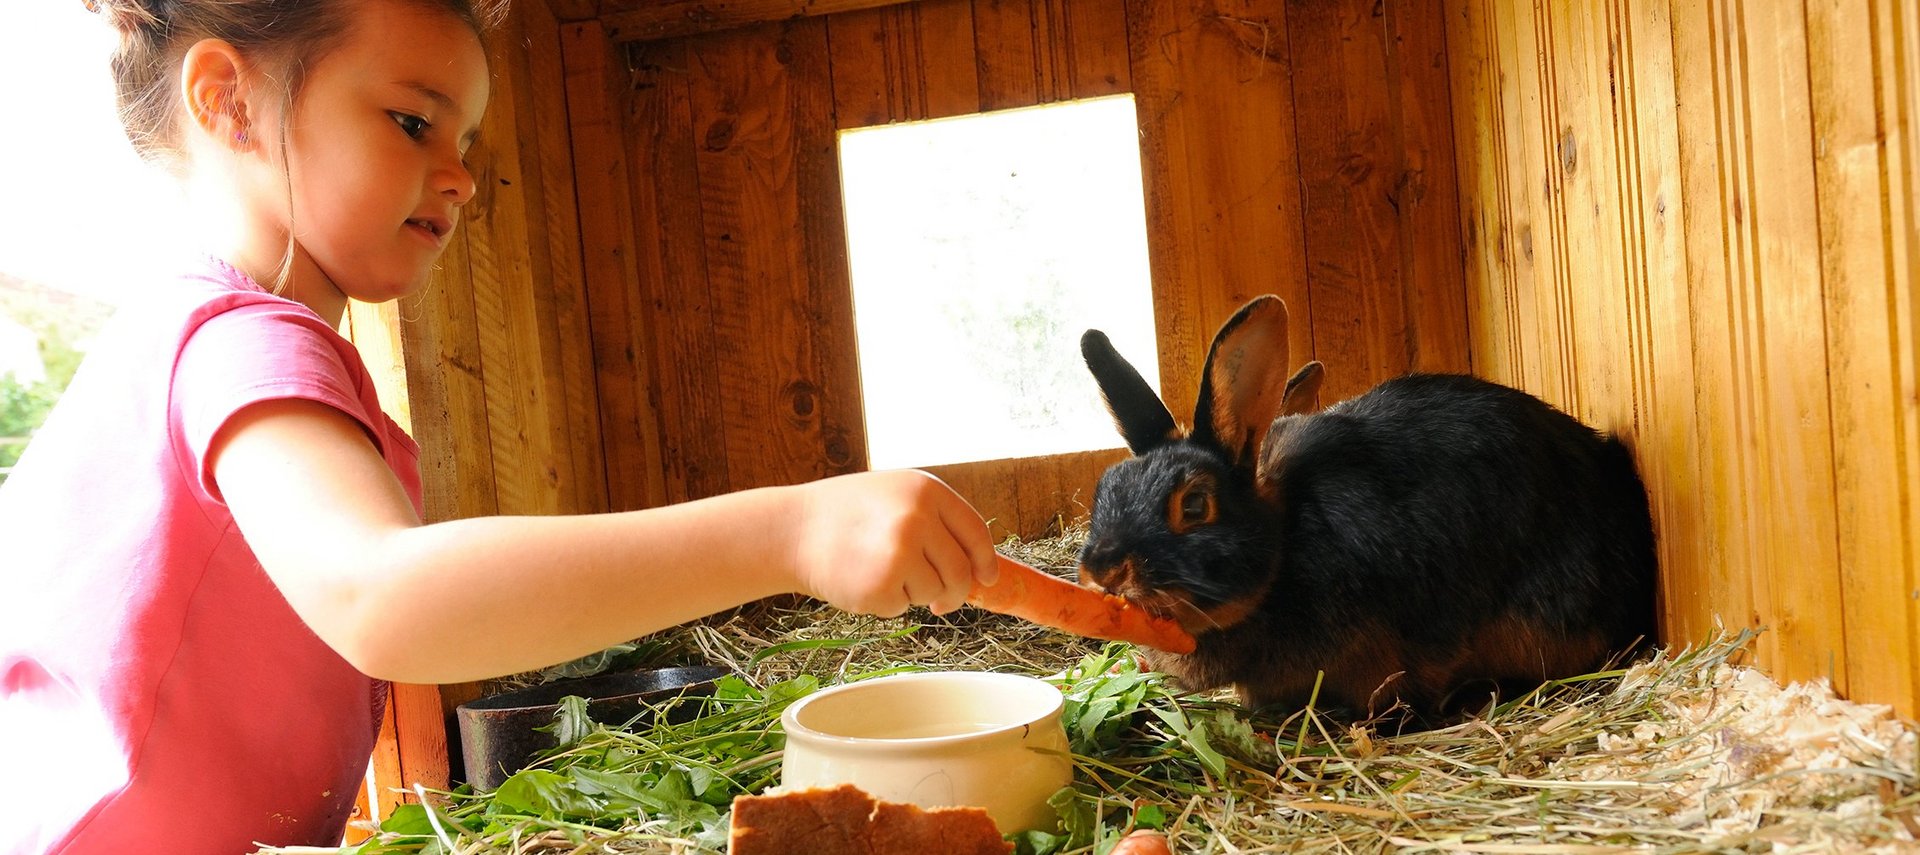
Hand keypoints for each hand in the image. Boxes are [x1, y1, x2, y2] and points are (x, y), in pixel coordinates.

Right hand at [786, 470, 998, 617]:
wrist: (791, 531)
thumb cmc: (846, 515)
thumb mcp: (895, 496)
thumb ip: (936, 520)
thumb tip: (979, 566)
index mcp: (926, 491)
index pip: (975, 533)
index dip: (984, 561)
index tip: (986, 578)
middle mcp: (917, 518)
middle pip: (960, 572)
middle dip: (954, 592)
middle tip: (940, 601)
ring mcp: (900, 553)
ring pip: (934, 592)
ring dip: (914, 593)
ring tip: (879, 571)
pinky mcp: (881, 586)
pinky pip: (902, 607)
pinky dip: (887, 603)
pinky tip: (861, 580)